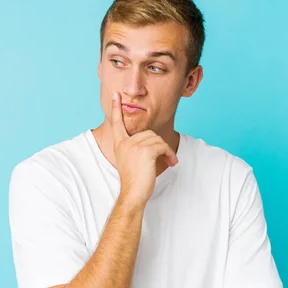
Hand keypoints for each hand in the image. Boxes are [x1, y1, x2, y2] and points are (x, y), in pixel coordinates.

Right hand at [111, 92, 177, 207]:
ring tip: (168, 161)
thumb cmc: (134, 180)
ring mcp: (134, 145)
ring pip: (157, 139)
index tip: (116, 94)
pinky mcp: (146, 150)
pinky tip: (171, 162)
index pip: (117, 122)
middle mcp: (125, 142)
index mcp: (120, 143)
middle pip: (149, 133)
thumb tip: (152, 140)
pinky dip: (170, 153)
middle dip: (160, 145)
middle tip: (166, 157)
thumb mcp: (130, 160)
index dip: (116, 108)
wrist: (133, 193)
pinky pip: (163, 146)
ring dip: (166, 150)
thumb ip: (135, 147)